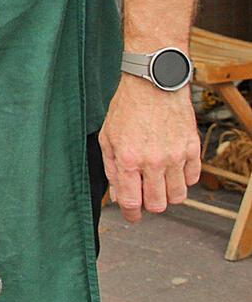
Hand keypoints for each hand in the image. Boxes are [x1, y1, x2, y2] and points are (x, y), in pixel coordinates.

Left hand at [98, 74, 200, 222]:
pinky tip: (172, 169)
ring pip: (178, 196)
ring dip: (167, 194)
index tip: (132, 217)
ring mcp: (176, 156)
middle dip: (149, 205)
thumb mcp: (107, 137)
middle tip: (145, 195)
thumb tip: (118, 195)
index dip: (131, 215)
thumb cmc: (127, 108)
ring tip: (159, 181)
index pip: (131, 202)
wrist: (153, 84)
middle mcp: (154, 161)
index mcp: (129, 159)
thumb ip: (112, 169)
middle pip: (158, 205)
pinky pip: (193, 179)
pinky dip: (183, 179)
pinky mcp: (192, 149)